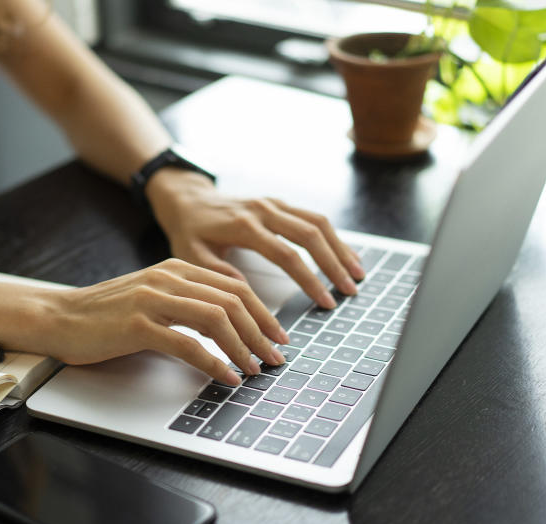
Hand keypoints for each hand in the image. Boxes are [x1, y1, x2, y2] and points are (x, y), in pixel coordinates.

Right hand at [32, 259, 287, 384]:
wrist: (58, 316)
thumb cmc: (105, 314)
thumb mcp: (153, 296)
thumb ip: (187, 302)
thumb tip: (228, 326)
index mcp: (177, 269)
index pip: (234, 287)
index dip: (262, 313)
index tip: (277, 336)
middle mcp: (169, 278)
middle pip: (233, 301)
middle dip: (261, 332)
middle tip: (276, 356)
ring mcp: (153, 299)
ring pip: (216, 319)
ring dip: (243, 348)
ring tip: (256, 369)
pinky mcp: (138, 325)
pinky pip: (188, 344)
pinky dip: (214, 363)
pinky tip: (226, 377)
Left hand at [146, 169, 365, 308]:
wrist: (188, 200)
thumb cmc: (189, 232)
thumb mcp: (192, 255)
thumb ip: (217, 273)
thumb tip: (244, 292)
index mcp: (245, 226)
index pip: (287, 255)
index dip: (310, 281)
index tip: (325, 302)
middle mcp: (264, 210)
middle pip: (311, 235)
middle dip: (334, 265)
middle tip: (350, 290)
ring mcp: (274, 204)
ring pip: (318, 222)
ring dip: (340, 248)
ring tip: (357, 273)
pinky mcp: (279, 203)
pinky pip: (312, 217)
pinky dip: (332, 236)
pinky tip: (344, 254)